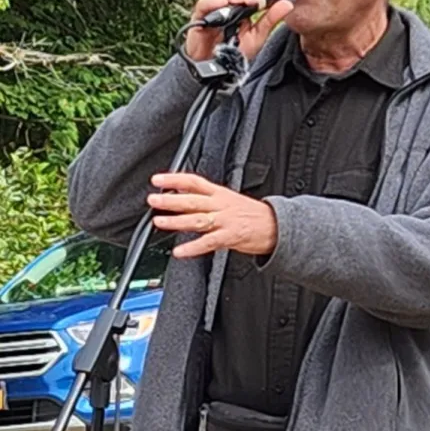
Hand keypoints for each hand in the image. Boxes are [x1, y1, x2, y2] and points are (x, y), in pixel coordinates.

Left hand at [148, 172, 277, 258]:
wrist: (277, 226)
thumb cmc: (252, 215)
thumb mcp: (230, 199)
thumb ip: (208, 199)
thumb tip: (185, 198)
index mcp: (220, 193)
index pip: (194, 182)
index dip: (174, 179)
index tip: (157, 179)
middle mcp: (221, 205)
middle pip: (192, 200)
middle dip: (170, 199)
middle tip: (153, 199)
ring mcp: (225, 221)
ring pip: (197, 219)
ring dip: (176, 221)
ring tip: (159, 221)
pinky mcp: (230, 237)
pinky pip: (208, 242)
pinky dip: (192, 248)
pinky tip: (179, 251)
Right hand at [186, 0, 293, 62]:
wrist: (218, 70)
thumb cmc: (235, 52)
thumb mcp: (257, 36)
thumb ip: (271, 19)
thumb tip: (288, 3)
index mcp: (241, 6)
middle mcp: (227, 4)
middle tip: (253, 1)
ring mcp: (213, 10)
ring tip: (241, 2)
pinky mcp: (200, 18)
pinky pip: (203, 3)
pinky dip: (213, 1)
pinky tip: (223, 4)